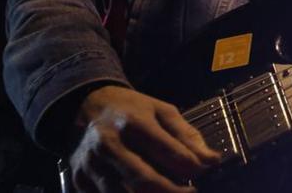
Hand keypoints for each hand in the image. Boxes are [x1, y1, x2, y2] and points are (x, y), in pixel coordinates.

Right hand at [67, 85, 219, 192]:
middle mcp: (109, 144)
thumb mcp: (161, 111)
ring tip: (171, 192)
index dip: (191, 167)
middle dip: (174, 192)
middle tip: (191, 192)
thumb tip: (212, 160)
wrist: (84, 106)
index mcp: (132, 122)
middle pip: (145, 180)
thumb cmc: (130, 110)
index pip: (168, 152)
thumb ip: (187, 135)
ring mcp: (91, 165)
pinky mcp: (79, 180)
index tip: (205, 173)